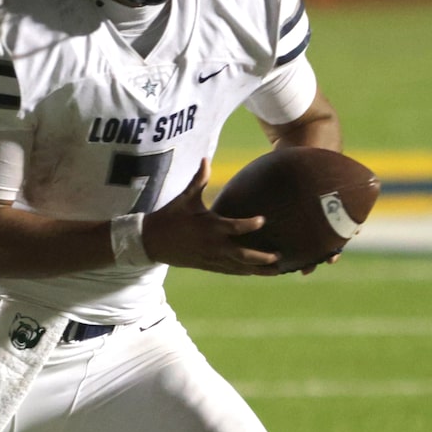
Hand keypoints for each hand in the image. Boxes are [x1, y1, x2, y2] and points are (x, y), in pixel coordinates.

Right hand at [143, 160, 277, 275]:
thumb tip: (205, 158)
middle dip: (261, 258)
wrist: (152, 242)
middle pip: (242, 255)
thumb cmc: (170, 216)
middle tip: (279, 256)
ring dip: (258, 270)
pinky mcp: (208, 265)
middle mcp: (213, 245)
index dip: (249, 224)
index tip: (263, 219)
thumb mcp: (185, 198)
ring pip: (239, 267)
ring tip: (278, 271)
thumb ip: (199, 180)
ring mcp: (211, 258)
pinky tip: (258, 273)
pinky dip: (245, 272)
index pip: (234, 227)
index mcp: (209, 227)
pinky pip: (230, 271)